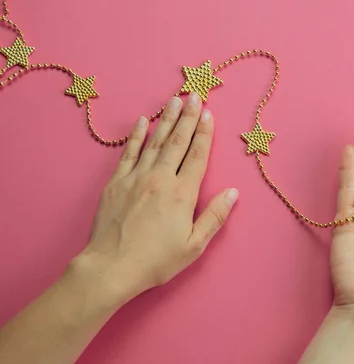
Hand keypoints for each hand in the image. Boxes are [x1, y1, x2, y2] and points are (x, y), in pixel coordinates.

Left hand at [75, 93, 238, 300]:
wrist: (111, 267)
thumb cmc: (156, 260)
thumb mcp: (194, 245)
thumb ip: (215, 216)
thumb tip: (233, 192)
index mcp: (182, 194)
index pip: (197, 156)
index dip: (204, 133)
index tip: (209, 113)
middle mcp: (160, 179)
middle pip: (178, 141)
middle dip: (188, 116)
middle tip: (195, 95)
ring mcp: (136, 178)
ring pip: (155, 142)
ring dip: (167, 119)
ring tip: (174, 100)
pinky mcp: (116, 183)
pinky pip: (129, 153)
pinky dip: (137, 136)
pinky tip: (143, 121)